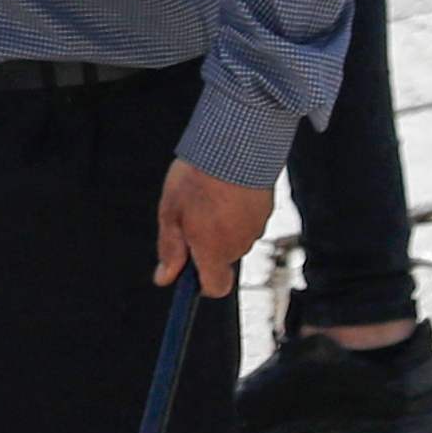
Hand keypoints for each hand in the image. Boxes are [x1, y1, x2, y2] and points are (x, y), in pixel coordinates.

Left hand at [155, 160, 268, 296]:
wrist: (235, 144)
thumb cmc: (197, 179)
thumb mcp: (171, 214)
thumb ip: (170, 249)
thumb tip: (164, 278)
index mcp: (215, 252)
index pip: (215, 287)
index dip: (200, 282)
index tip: (186, 266)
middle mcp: (240, 246)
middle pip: (223, 257)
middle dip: (208, 243)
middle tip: (190, 214)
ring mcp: (257, 226)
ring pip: (236, 235)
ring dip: (223, 222)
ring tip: (208, 192)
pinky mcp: (267, 207)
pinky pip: (248, 216)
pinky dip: (238, 207)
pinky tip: (226, 185)